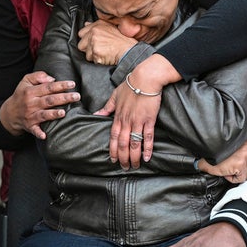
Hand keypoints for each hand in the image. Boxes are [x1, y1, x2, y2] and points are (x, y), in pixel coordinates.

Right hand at [0, 71, 79, 138]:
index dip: (60, 85)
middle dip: (63, 98)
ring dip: (53, 114)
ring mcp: (30, 115)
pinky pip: (35, 130)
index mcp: (30, 92)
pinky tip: (45, 136)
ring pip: (44, 115)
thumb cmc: (22, 95)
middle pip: (49, 100)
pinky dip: (39, 133)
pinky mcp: (30, 126)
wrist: (9, 113)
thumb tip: (52, 79)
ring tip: (63, 113)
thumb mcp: (25, 81)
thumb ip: (38, 76)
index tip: (72, 84)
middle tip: (77, 96)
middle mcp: (31, 103)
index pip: (48, 87)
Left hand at [77, 20, 136, 64]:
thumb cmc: (122, 41)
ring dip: (94, 56)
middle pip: (81, 45)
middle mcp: (94, 32)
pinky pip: (92, 60)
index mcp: (97, 25)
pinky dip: (99, 61)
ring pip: (87, 54)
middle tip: (99, 49)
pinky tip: (106, 57)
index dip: (86, 40)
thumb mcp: (110, 27)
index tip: (92, 42)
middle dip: (88, 49)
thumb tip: (86, 24)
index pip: (81, 33)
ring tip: (104, 53)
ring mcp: (94, 42)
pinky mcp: (96, 52)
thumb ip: (96, 26)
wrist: (129, 50)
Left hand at [94, 54, 180, 168]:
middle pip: (122, 144)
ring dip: (134, 156)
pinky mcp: (149, 120)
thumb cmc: (131, 85)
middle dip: (123, 157)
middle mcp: (126, 121)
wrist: (145, 78)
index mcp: (118, 116)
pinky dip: (148, 148)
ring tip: (135, 165)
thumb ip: (107, 107)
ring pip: (134, 143)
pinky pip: (148, 137)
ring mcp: (138, 121)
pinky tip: (148, 157)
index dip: (112, 150)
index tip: (113, 160)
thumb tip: (96, 114)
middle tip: (125, 167)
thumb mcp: (115, 95)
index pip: (112, 137)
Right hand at [198, 140, 246, 182]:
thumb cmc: (212, 148)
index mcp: (246, 141)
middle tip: (234, 168)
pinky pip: (240, 178)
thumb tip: (243, 161)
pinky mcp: (240, 164)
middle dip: (244, 169)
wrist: (204, 148)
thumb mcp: (229, 146)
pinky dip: (232, 178)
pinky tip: (225, 172)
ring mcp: (245, 156)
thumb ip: (239, 151)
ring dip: (238, 174)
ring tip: (228, 169)